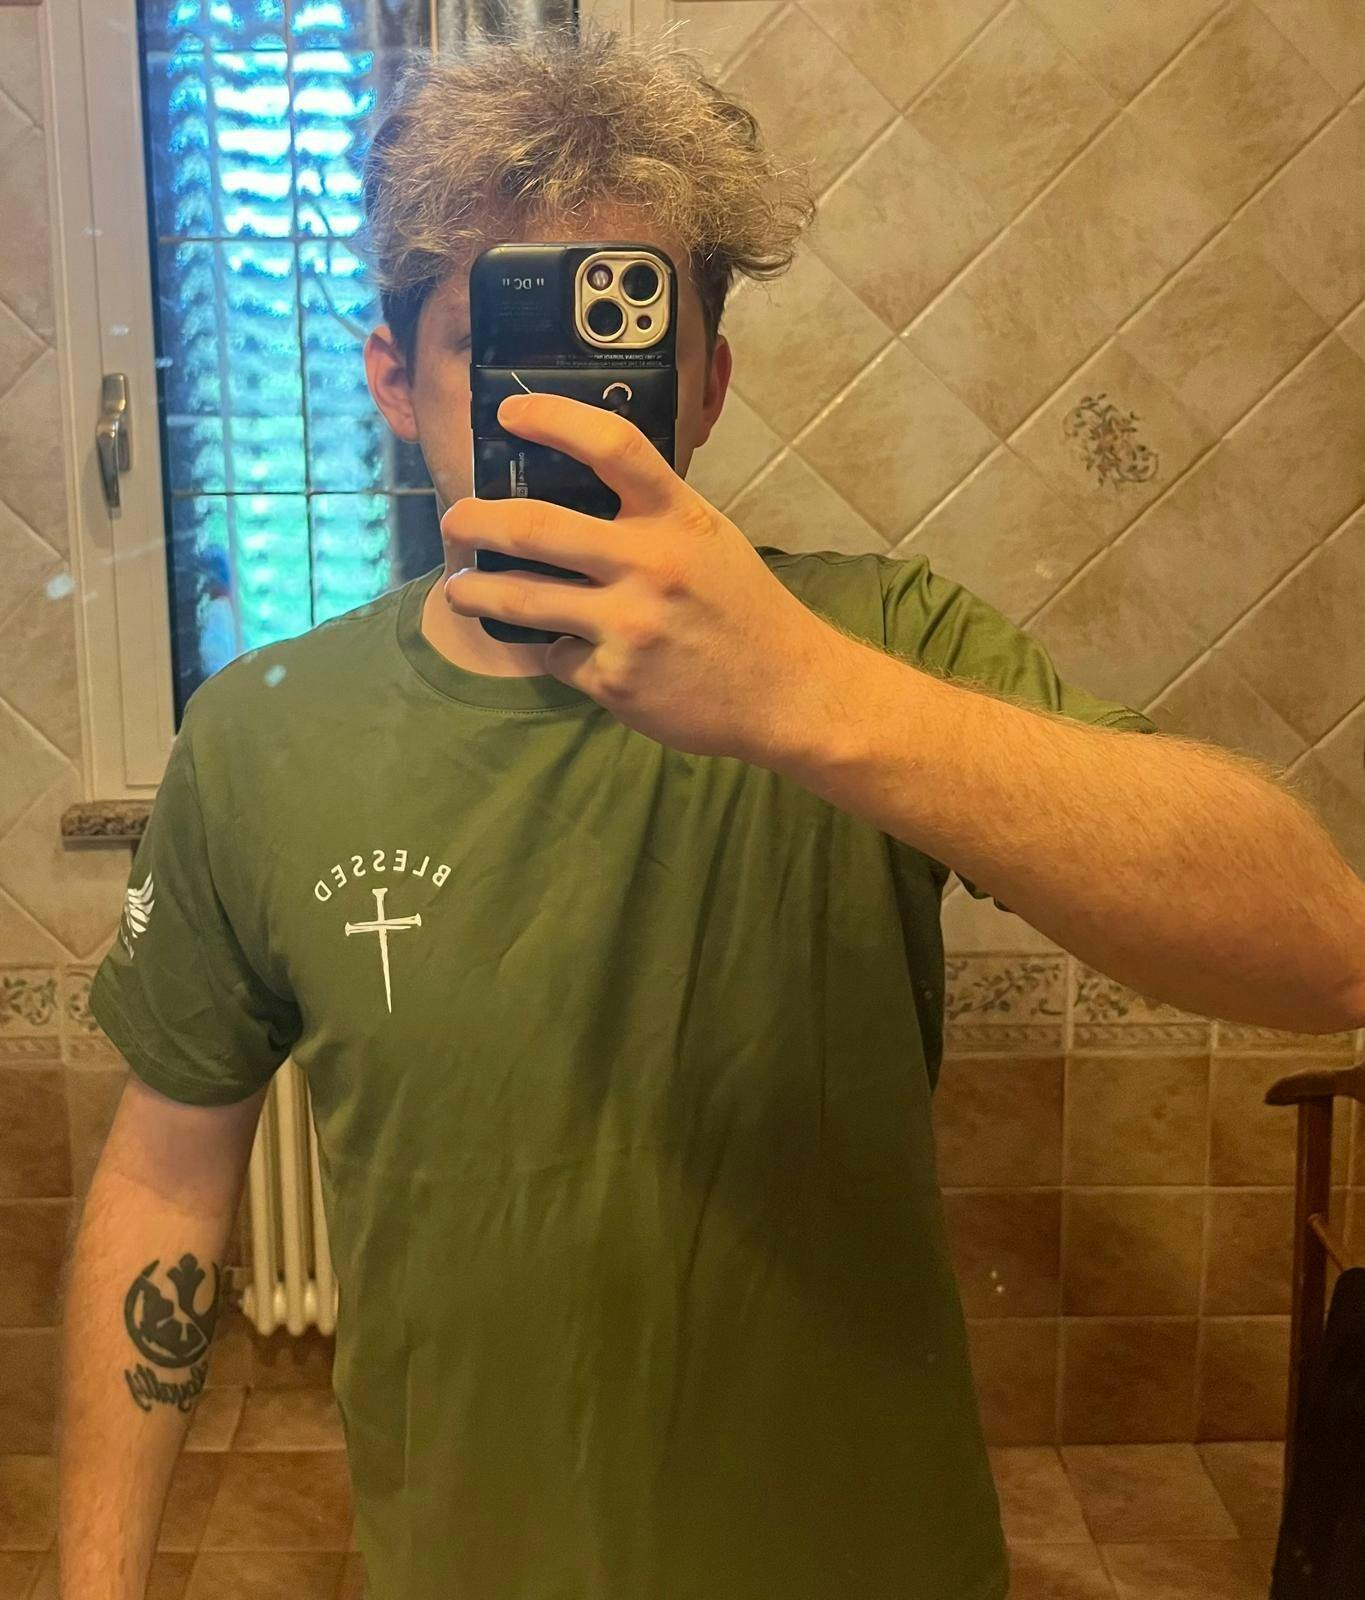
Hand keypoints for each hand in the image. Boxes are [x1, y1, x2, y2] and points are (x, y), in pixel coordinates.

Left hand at [442, 392, 857, 764]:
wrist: (786, 692)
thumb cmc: (742, 609)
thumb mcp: (709, 538)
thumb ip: (649, 515)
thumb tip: (570, 492)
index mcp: (677, 517)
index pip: (611, 445)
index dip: (551, 418)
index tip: (509, 412)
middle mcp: (650, 563)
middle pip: (532, 526)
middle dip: (472, 522)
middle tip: (453, 522)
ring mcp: (629, 624)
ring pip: (520, 599)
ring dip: (473, 592)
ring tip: (457, 589)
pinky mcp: (615, 679)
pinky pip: (557, 656)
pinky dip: (557, 651)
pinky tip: (571, 651)